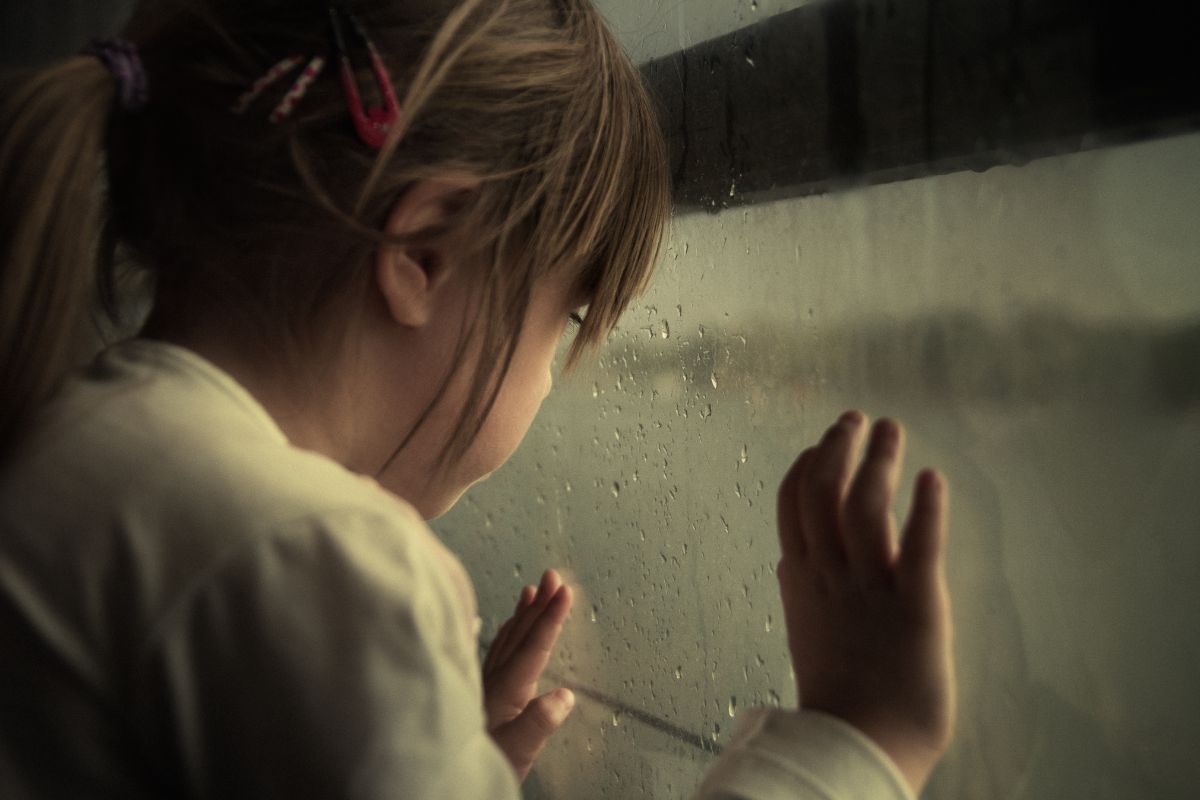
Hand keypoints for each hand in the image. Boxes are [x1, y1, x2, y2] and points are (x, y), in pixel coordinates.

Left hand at [483, 568, 574, 781]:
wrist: (440, 783)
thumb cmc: (477, 772)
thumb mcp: (516, 754)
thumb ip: (536, 725)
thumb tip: (563, 696)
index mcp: (504, 693)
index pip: (532, 647)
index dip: (550, 617)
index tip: (564, 590)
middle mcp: (491, 684)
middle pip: (518, 635)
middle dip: (538, 604)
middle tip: (554, 576)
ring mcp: (482, 687)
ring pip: (504, 640)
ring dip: (521, 614)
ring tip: (532, 590)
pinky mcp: (477, 694)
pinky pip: (492, 653)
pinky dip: (501, 634)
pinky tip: (499, 627)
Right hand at [776, 411, 955, 793]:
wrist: (861, 745)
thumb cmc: (838, 696)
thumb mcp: (805, 631)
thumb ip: (800, 590)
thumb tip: (787, 560)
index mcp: (802, 580)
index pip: (793, 504)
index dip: (805, 466)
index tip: (820, 442)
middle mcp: (831, 575)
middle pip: (825, 492)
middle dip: (838, 447)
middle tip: (856, 419)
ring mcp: (871, 587)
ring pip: (866, 507)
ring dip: (879, 461)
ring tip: (892, 430)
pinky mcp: (917, 605)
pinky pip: (921, 546)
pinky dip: (927, 508)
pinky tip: (933, 479)